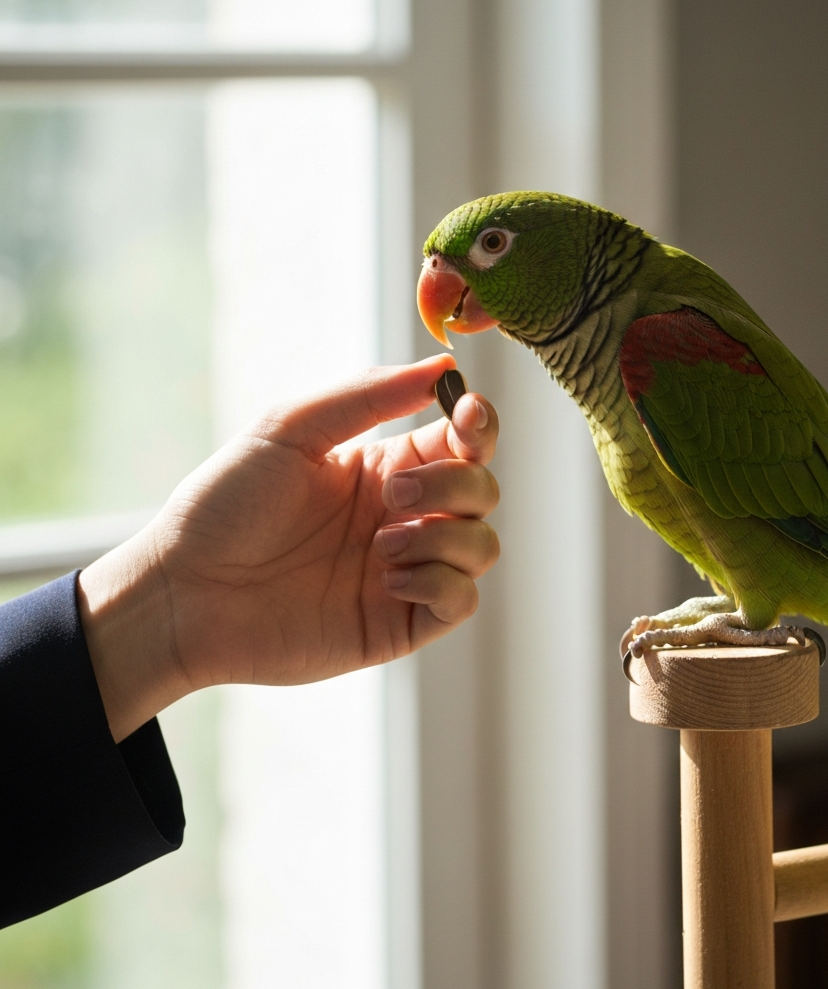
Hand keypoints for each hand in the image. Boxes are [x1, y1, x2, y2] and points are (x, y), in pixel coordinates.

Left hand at [78, 355, 499, 741]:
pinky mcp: (400, 622)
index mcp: (384, 466)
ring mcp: (406, 570)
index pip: (461, 441)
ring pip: (482, 545)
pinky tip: (390, 579)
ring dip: (446, 536)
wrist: (185, 593)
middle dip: (453, 485)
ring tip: (381, 544)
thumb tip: (441, 366)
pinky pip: (461, 601)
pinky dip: (442, 583)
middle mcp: (403, 516)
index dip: (480, 425)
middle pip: (481, 491)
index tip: (468, 413)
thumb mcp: (290, 429)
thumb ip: (368, 395)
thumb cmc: (225, 505)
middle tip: (392, 493)